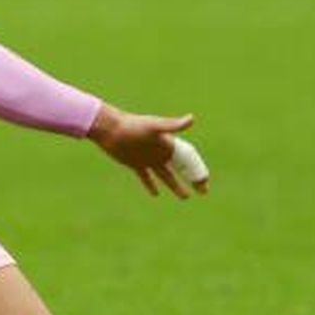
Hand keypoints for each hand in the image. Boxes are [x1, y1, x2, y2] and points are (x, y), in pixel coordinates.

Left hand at [87, 105, 203, 198]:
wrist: (110, 128)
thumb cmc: (132, 125)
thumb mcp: (154, 126)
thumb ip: (173, 125)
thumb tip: (192, 118)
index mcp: (168, 143)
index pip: (188, 159)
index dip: (198, 170)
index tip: (205, 182)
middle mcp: (160, 151)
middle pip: (181, 168)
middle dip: (192, 179)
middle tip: (203, 192)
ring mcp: (148, 158)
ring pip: (165, 175)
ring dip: (175, 186)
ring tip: (186, 197)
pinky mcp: (135, 164)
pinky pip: (146, 177)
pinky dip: (150, 185)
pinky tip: (155, 194)